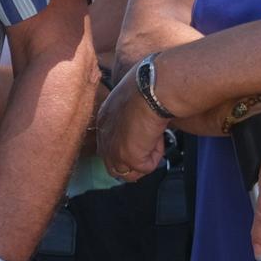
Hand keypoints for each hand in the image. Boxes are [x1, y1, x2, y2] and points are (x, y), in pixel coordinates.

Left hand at [95, 67, 169, 182]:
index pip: (108, 147)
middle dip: (134, 161)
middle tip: (151, 146)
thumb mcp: (132, 100)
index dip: (127, 149)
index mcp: (103, 121)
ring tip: (155, 140)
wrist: (151, 90)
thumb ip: (130, 116)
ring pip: (129, 173)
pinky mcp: (128, 158)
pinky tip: (158, 138)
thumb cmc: (147, 87)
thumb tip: (142, 125)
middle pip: (114, 167)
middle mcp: (103, 138)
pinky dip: (156, 156)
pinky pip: (146, 168)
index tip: (143, 142)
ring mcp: (114, 150)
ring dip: (145, 160)